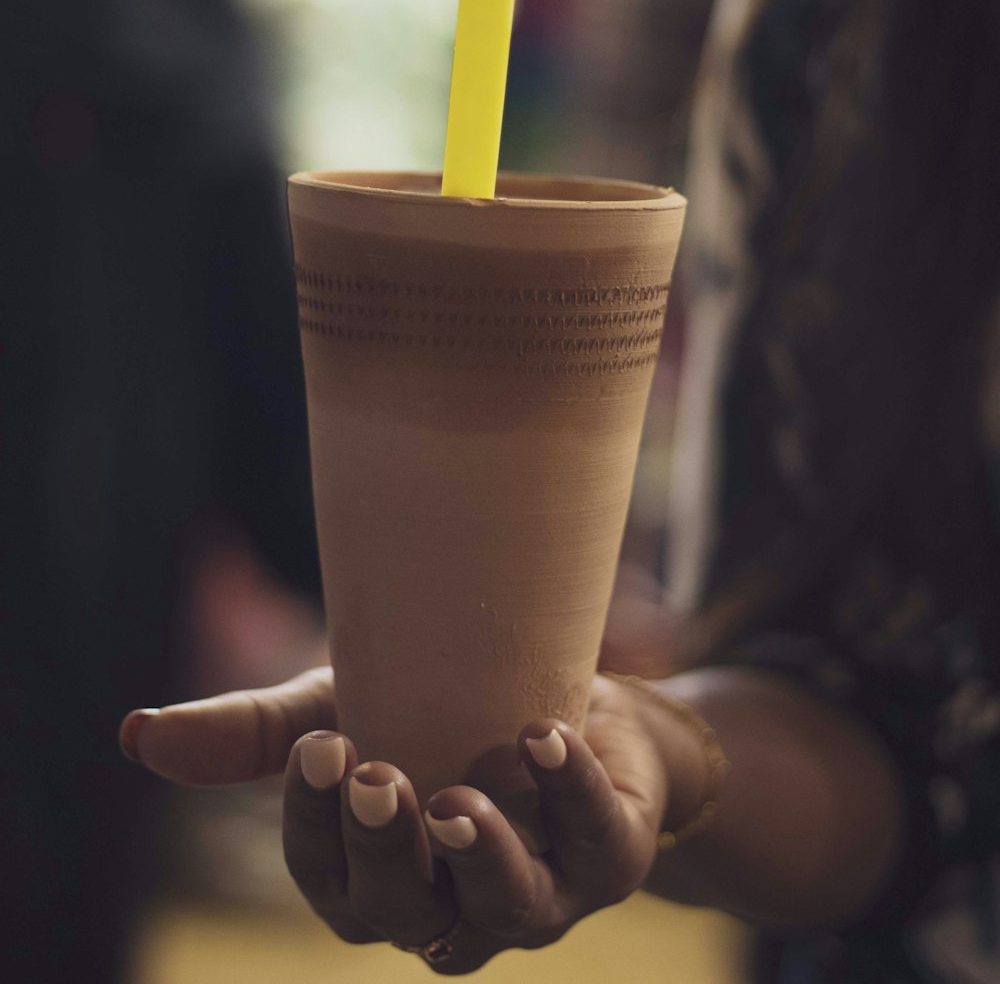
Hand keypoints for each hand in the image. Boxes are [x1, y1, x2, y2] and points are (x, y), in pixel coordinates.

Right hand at [121, 670, 670, 972]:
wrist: (570, 694)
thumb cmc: (438, 716)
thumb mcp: (342, 710)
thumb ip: (253, 734)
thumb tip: (135, 736)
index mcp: (380, 883)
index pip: (330, 883)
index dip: (316, 828)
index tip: (320, 744)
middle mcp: (453, 908)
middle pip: (405, 911)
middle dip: (387, 850)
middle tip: (376, 772)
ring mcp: (537, 892)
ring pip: (503, 909)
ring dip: (480, 856)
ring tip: (459, 797)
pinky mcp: (609, 855)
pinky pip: (599, 846)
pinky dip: (572, 793)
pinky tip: (545, 736)